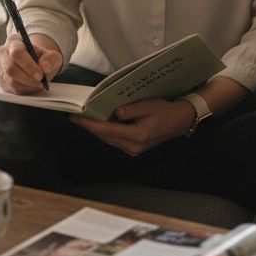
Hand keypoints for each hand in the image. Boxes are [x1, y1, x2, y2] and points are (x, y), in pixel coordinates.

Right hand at [0, 33, 62, 94]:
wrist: (35, 62)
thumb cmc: (42, 58)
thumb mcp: (52, 55)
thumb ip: (51, 59)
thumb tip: (45, 66)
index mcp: (14, 42)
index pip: (17, 53)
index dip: (28, 65)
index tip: (40, 75)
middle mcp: (3, 52)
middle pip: (10, 68)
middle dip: (28, 78)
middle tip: (40, 82)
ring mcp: (0, 66)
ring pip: (10, 80)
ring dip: (27, 85)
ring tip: (38, 84)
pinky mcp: (1, 79)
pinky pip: (10, 88)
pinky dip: (24, 89)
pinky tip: (31, 86)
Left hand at [69, 98, 196, 156]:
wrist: (180, 121)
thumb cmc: (165, 111)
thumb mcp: (149, 105)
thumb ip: (130, 109)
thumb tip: (114, 113)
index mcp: (137, 135)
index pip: (107, 130)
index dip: (89, 124)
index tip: (75, 117)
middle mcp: (133, 146)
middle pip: (105, 136)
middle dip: (89, 126)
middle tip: (75, 115)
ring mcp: (133, 149)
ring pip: (108, 139)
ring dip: (96, 129)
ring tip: (84, 118)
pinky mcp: (133, 148)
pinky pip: (114, 139)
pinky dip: (106, 131)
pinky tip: (100, 123)